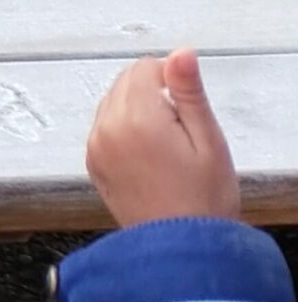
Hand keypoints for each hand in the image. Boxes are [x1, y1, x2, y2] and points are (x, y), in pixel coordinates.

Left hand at [85, 48, 238, 227]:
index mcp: (136, 118)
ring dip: (136, 110)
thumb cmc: (202, 201)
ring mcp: (96, 148)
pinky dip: (124, 130)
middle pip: (123, 83)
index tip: (187, 101)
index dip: (170, 78)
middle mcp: (107, 130)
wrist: (182, 248)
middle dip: (152, 93)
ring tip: (169, 145)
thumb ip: (189, 91)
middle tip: (182, 127)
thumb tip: (180, 54)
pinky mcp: (93, 164)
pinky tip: (151, 155)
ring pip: (112, 104)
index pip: (143, 68)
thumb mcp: (209, 139)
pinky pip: (104, 128)